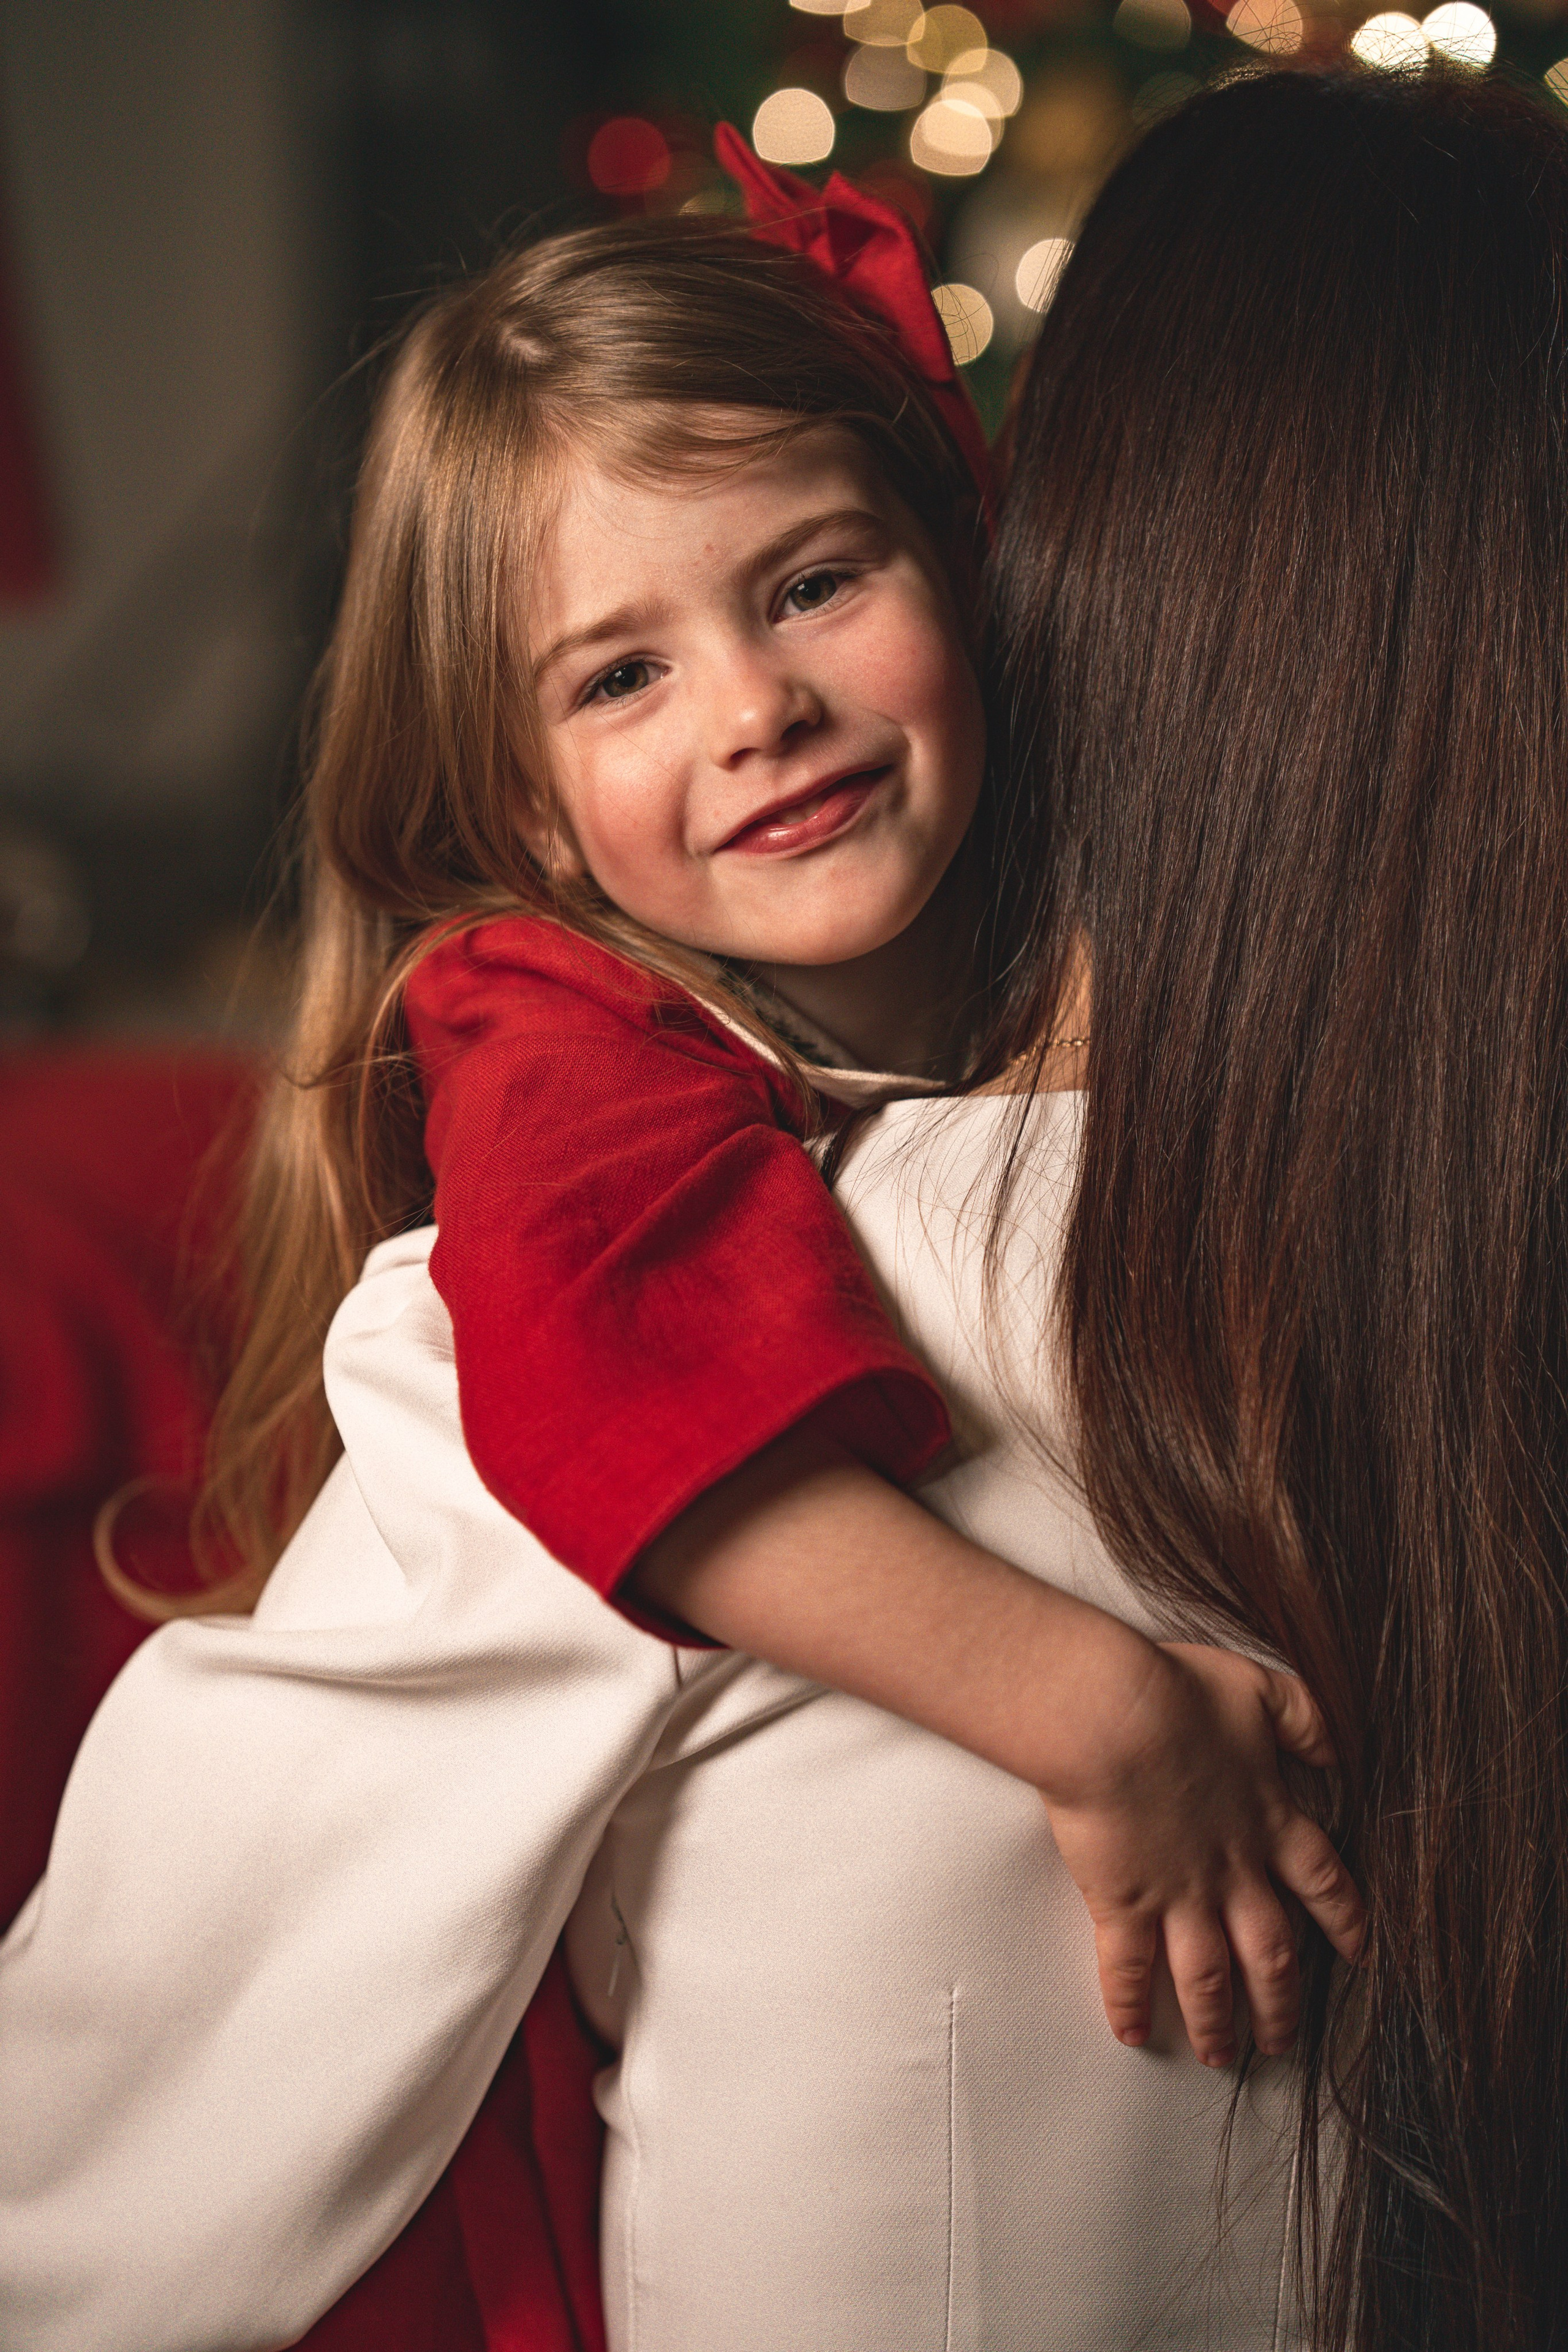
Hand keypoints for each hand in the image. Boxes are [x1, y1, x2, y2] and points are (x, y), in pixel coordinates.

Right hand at [1038, 1637, 1363, 2066]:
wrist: (1112, 1715)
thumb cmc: (1179, 1694)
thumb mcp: (1262, 1689)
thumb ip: (1308, 1719)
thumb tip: (1339, 1749)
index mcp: (1270, 1822)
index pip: (1324, 1884)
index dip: (1346, 1921)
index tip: (1360, 1953)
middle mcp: (1233, 1873)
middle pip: (1274, 1955)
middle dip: (1283, 2003)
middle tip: (1285, 2039)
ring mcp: (1179, 1895)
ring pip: (1209, 1979)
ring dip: (1218, 2023)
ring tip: (1222, 2056)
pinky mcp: (1124, 1903)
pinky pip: (1129, 1970)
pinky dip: (1129, 2005)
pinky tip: (1131, 2034)